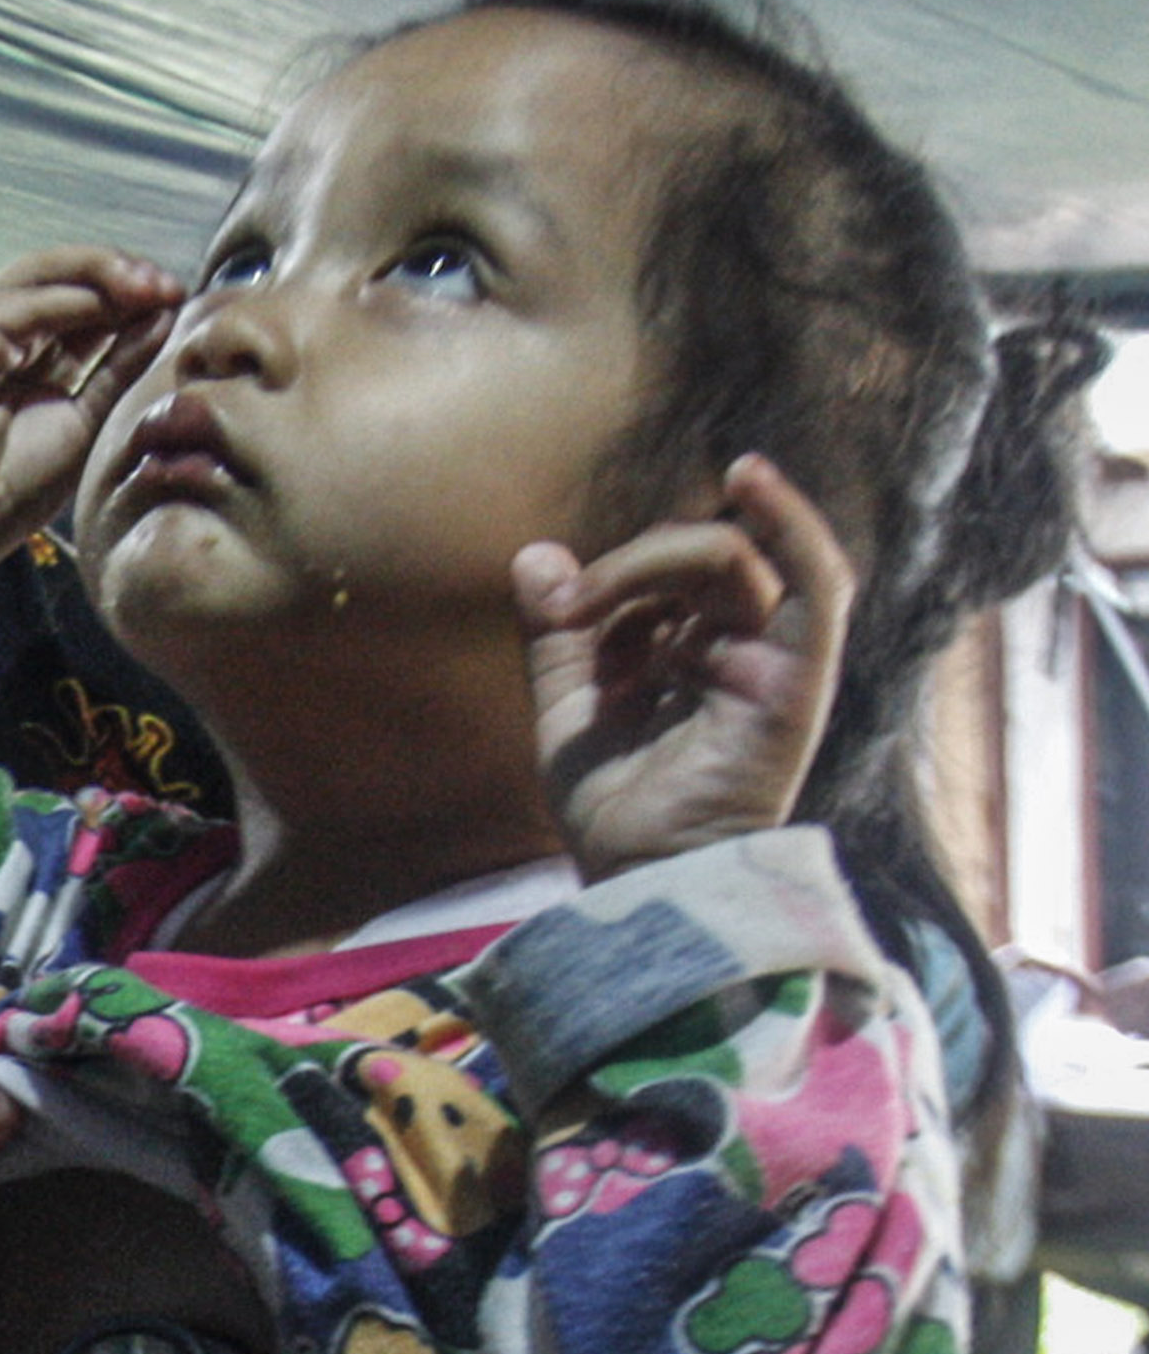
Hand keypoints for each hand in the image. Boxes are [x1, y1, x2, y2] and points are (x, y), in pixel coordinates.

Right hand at [0, 249, 178, 677]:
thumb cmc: (7, 491)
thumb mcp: (85, 418)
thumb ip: (118, 366)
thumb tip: (162, 316)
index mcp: (20, 354)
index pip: (78, 301)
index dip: (128, 293)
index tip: (178, 298)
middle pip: (60, 277)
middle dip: (120, 273)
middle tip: (170, 285)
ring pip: (41, 274)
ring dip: (102, 273)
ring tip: (151, 285)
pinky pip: (24, 304)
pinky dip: (74, 300)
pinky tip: (117, 304)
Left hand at [512, 455, 852, 882]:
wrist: (640, 877)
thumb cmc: (617, 810)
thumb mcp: (569, 711)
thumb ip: (559, 638)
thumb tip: (535, 554)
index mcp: (693, 659)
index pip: (663, 579)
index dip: (609, 576)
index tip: (557, 604)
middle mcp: (741, 653)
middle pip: (698, 560)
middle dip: (626, 565)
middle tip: (569, 610)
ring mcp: (773, 662)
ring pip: (733, 561)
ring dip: (657, 557)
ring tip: (598, 600)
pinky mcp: (798, 679)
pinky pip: (819, 585)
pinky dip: (793, 524)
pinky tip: (751, 476)